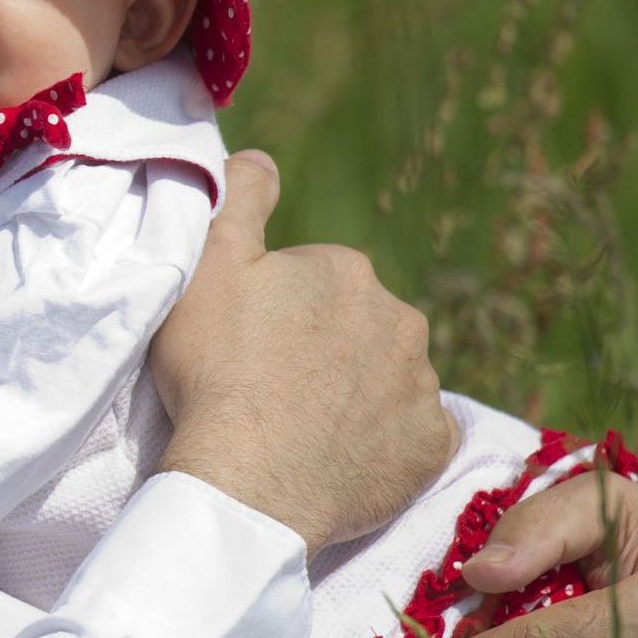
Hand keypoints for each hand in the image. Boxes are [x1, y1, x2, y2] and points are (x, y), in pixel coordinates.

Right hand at [151, 150, 456, 550]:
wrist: (248, 481)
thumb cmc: (218, 371)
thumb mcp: (207, 265)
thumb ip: (238, 198)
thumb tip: (262, 156)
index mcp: (347, 271)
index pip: (312, 281)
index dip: (272, 312)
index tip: (243, 345)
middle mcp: (401, 320)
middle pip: (356, 329)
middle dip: (322, 349)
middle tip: (267, 388)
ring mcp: (422, 388)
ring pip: (385, 381)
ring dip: (352, 395)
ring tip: (298, 429)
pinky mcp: (430, 449)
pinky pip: (410, 438)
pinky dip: (382, 444)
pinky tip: (338, 458)